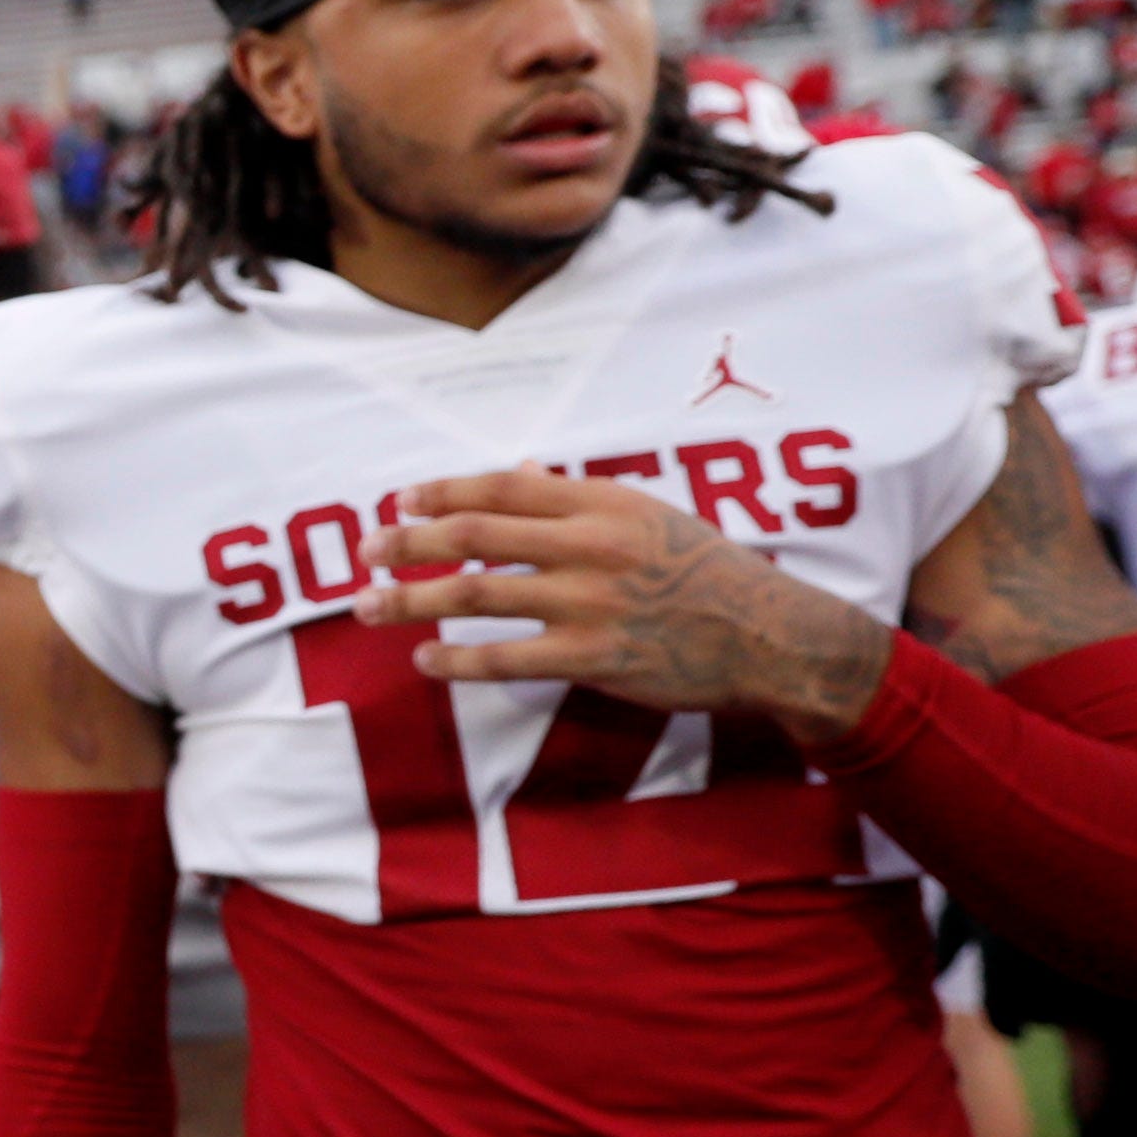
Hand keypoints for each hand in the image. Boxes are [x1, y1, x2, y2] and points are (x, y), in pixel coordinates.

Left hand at [358, 467, 891, 745]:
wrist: (770, 637)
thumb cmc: (707, 574)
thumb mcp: (650, 517)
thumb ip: (580, 501)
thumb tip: (517, 476)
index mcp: (605, 502)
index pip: (503, 485)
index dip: (443, 490)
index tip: (401, 500)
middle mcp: (592, 545)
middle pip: (474, 533)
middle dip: (408, 541)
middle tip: (366, 550)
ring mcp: (590, 602)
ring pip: (475, 593)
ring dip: (411, 600)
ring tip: (369, 606)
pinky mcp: (593, 658)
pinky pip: (503, 658)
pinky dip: (454, 660)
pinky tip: (426, 660)